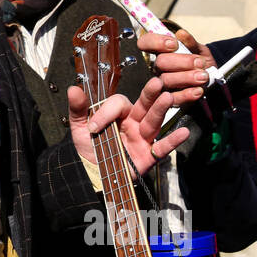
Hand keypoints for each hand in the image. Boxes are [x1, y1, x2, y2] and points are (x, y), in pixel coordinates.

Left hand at [68, 76, 190, 175]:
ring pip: (154, 122)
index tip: (93, 127)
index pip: (119, 103)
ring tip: (168, 98)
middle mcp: (133, 122)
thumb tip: (73, 89)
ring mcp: (143, 138)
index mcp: (118, 114)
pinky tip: (183, 132)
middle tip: (157, 83)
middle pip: (144, 105)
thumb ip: (78, 109)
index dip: (107, 111)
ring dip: (161, 110)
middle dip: (150, 94)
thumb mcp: (79, 127)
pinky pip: (163, 147)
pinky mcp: (149, 155)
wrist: (92, 173)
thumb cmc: (90, 147)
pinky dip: (173, 140)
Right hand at [138, 28, 216, 94]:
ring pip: (166, 80)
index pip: (145, 43)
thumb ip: (190, 42)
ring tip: (203, 76)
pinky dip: (187, 94)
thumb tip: (181, 34)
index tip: (174, 44)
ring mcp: (161, 84)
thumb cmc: (199, 61)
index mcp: (158, 52)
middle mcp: (156, 68)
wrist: (210, 79)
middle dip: (181, 62)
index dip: (156, 42)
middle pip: (159, 62)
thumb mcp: (198, 49)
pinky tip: (198, 90)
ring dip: (186, 77)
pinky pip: (174, 98)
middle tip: (199, 62)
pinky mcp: (169, 99)